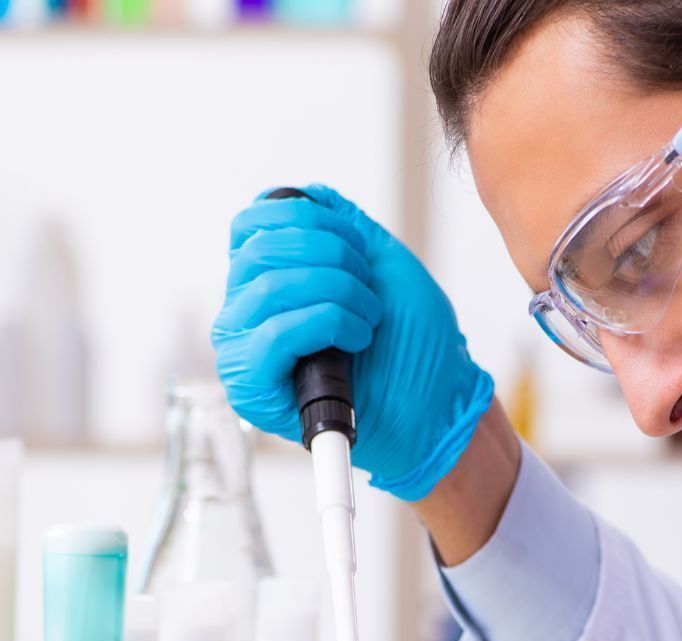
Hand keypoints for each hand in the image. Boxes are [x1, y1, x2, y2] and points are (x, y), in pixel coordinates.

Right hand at [212, 185, 493, 500]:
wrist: (437, 406)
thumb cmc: (413, 345)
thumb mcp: (382, 265)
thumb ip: (341, 225)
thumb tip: (305, 194)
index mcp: (265, 281)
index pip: (250, 224)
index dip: (305, 218)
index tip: (356, 246)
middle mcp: (244, 314)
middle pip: (259, 250)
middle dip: (331, 256)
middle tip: (370, 289)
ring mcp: (244, 352)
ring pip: (269, 288)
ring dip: (337, 293)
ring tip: (370, 320)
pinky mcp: (252, 389)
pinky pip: (274, 334)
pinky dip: (328, 324)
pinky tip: (356, 341)